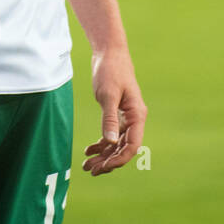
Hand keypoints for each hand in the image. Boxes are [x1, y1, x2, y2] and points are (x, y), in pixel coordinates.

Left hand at [83, 46, 146, 175]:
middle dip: (108, 161)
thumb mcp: (108, 95)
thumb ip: (109, 119)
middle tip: (90, 170)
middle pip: (123, 148)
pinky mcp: (117, 113)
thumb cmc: (111, 71)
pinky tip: (89, 150)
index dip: (119, 160)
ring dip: (103, 155)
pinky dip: (101, 144)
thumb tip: (109, 143)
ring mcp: (126, 117)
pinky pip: (111, 134)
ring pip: (116, 143)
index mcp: (137, 115)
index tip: (103, 168)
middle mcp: (134, 119)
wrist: (110, 53)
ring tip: (87, 165)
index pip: (131, 145)